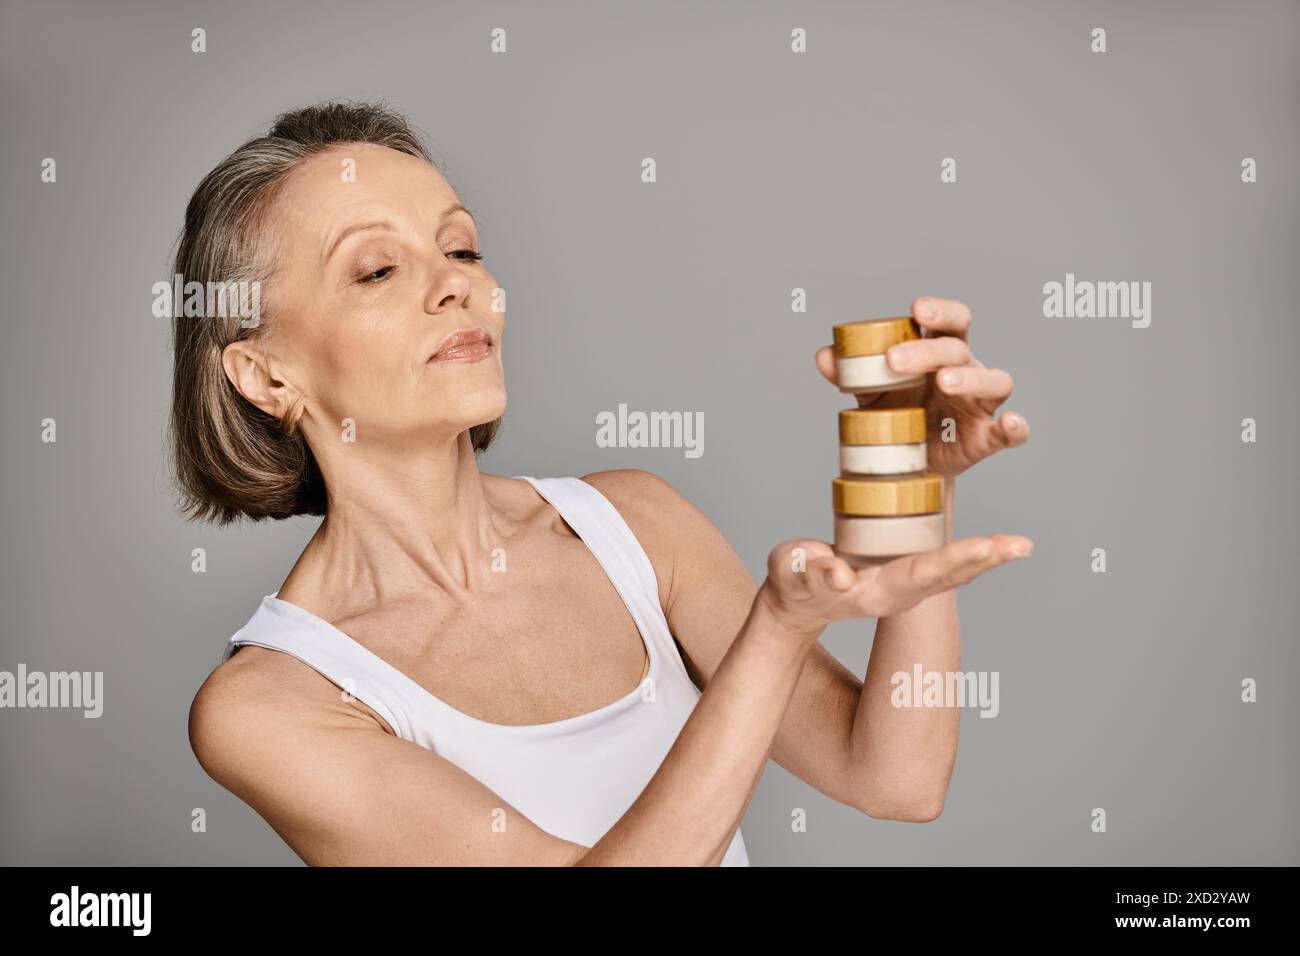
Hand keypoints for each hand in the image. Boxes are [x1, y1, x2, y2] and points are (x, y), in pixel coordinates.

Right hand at [757, 536, 1031, 640]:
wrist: (796, 599)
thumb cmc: (792, 581)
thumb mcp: (791, 573)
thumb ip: (810, 572)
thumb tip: (839, 574)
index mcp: (874, 591)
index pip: (920, 573)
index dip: (952, 560)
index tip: (986, 549)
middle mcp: (897, 591)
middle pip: (947, 576)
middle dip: (985, 560)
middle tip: (1022, 547)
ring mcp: (903, 585)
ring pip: (951, 572)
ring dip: (987, 559)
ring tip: (1021, 546)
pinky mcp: (903, 573)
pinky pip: (941, 563)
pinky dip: (971, 555)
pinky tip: (996, 547)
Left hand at [816, 296, 1028, 478]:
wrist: (905, 465)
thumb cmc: (896, 415)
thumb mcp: (871, 392)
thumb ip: (851, 372)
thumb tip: (824, 355)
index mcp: (941, 353)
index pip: (950, 322)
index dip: (940, 311)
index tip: (917, 309)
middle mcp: (967, 371)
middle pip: (960, 350)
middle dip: (930, 351)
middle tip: (895, 361)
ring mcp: (980, 405)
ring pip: (994, 381)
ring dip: (970, 379)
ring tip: (944, 381)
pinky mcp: (986, 437)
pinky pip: (1011, 432)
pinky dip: (1017, 427)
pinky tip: (1010, 423)